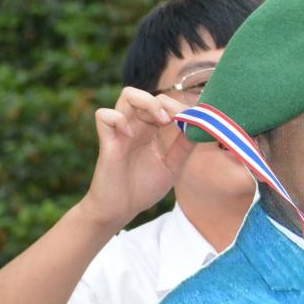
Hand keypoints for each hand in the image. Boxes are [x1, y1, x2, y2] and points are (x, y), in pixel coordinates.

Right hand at [79, 87, 191, 230]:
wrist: (121, 209)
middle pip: (148, 93)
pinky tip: (130, 135)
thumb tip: (200, 128)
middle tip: (175, 121)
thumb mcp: (171, 166)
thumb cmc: (143, 187)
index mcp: (150, 130)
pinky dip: (118, 119)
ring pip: (128, 95)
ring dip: (147, 102)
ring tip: (160, 121)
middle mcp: (135, 126)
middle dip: (166, 102)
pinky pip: (103, 116)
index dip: (179, 106)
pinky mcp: (107, 143)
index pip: (163, 103)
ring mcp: (120, 132)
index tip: (193, 120)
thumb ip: (183, 147)